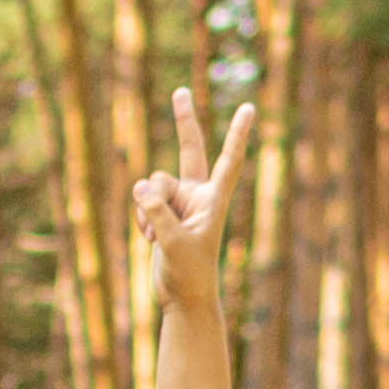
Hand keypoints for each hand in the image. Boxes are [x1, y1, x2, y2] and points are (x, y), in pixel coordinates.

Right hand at [131, 86, 256, 307]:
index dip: (236, 134)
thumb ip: (157, 212)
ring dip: (147, 208)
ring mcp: (179, 202)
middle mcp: (197, 194)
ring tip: (153, 236)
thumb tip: (139, 185)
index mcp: (214, 199)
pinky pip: (143, 200)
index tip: (248, 108)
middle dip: (183, 121)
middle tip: (179, 91)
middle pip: (189, 149)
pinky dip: (141, 218)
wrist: (183, 297)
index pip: (229, 160)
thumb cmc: (190, 273)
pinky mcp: (162, 213)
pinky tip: (149, 239)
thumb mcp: (173, 243)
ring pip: (153, 184)